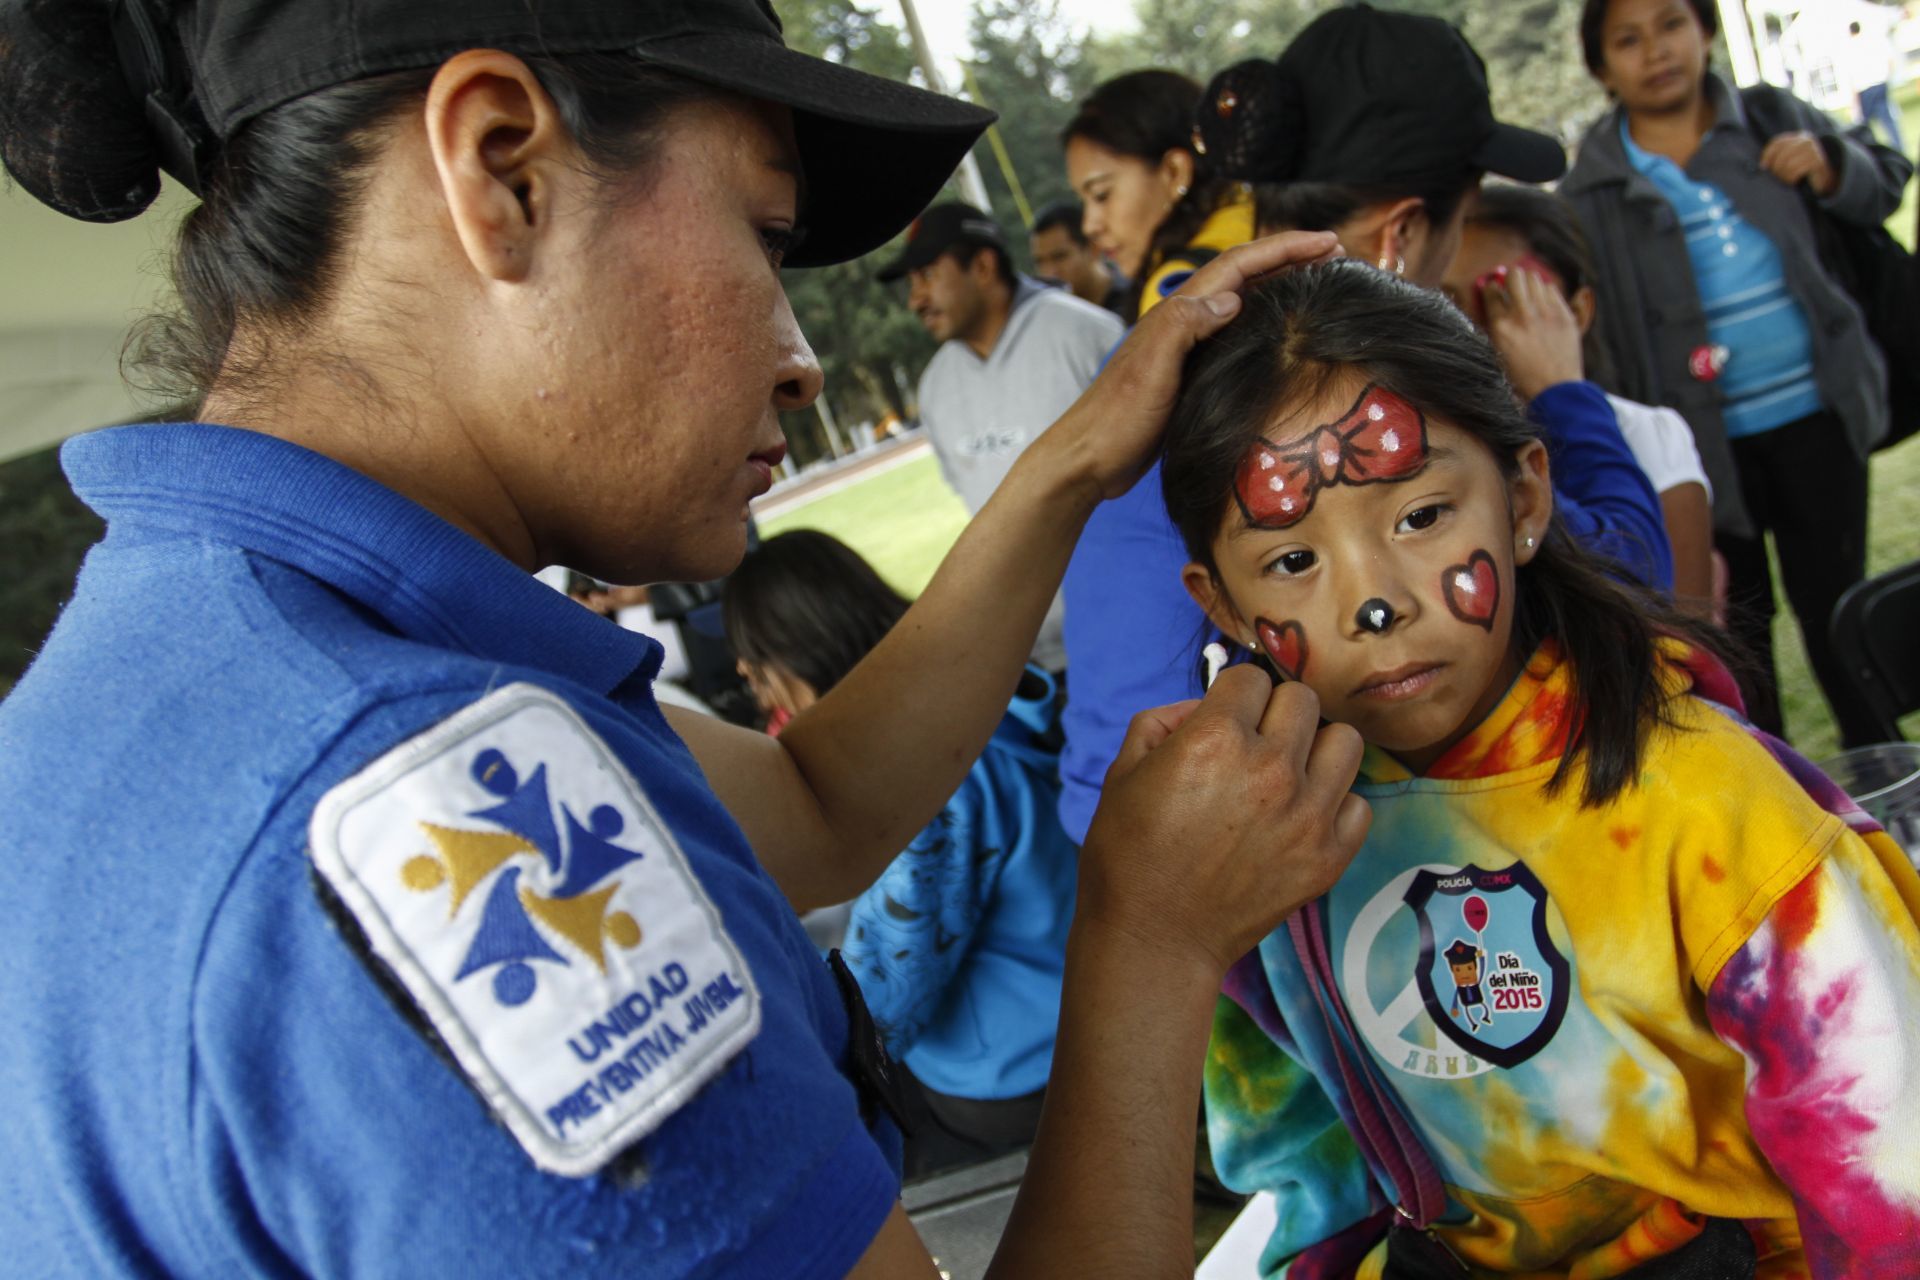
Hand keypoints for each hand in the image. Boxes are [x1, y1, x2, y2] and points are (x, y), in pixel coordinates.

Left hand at [1042, 231, 1343, 501]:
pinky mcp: (1190, 374)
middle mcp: (1184, 323)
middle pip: (1244, 276)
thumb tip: (1232, 297)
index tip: (1328, 242)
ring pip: (1242, 303)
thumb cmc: (1117, 417)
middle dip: (1288, 258)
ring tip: (1318, 281)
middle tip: (1335, 252)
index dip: (1284, 248)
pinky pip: (1236, 336)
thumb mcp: (1151, 369)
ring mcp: (1187, 348)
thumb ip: (1184, 327)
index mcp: (1177, 313)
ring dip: (1279, 286)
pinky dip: (1263, 323)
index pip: (1238, 266)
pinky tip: (1281, 334)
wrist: (1090, 459)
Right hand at [1077, 666, 1369, 976]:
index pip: (1250, 677)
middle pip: (1301, 699)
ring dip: (1315, 750)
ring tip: (1288, 775)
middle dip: (1273, 714)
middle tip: (1252, 746)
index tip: (1223, 718)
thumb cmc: (1128, 855)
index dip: (1231, 695)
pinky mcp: (1328, 857)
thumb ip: (1163, 720)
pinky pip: (1359, 803)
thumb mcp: (1122, 770)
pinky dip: (1335, 805)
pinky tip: (1300, 817)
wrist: (1154, 939)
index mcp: (1214, 739)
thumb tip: (1202, 707)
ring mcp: (1306, 814)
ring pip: (1344, 741)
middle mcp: (1270, 768)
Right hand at [1482, 264, 1585, 401]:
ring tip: (1529, 296)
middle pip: (1515, 275)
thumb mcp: (1498, 353)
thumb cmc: (1523, 378)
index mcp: (1501, 326)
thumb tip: (1493, 300)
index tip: (1493, 290)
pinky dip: (1546, 293)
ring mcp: (1546, 313)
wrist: (1555, 391)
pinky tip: (1544, 305)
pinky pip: (1553, 290)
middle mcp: (1523, 315)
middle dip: (1511, 278)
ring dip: (1529, 284)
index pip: (1491, 290)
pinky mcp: (1564, 315)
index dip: (1491, 288)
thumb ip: (1494, 325)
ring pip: (1535, 278)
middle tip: (1512, 287)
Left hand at [1759, 131, 1836, 196]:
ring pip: (1788, 165)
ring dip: (1784, 176)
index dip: (1767, 155)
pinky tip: (1794, 181)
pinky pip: (1796, 171)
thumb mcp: (1791, 160)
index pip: (1778, 142)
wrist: (1825, 179)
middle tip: (1779, 177)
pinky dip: (1791, 179)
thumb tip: (1762, 165)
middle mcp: (1806, 141)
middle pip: (1781, 155)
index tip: (1763, 167)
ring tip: (1787, 179)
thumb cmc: (1803, 171)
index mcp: (1799, 137)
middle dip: (1776, 169)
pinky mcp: (1817, 162)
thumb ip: (1779, 157)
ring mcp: (1814, 150)